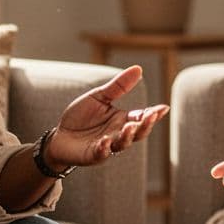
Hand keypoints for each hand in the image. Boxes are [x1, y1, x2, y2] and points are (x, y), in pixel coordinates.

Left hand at [46, 65, 168, 167]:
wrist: (60, 135)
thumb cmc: (81, 116)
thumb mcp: (99, 97)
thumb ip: (118, 86)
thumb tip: (138, 68)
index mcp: (122, 119)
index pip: (141, 117)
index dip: (153, 114)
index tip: (163, 108)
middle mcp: (118, 134)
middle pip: (137, 132)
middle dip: (145, 126)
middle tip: (150, 117)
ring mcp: (107, 146)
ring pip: (122, 144)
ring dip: (127, 136)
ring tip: (129, 127)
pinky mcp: (93, 155)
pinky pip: (101, 153)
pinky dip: (104, 148)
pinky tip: (105, 141)